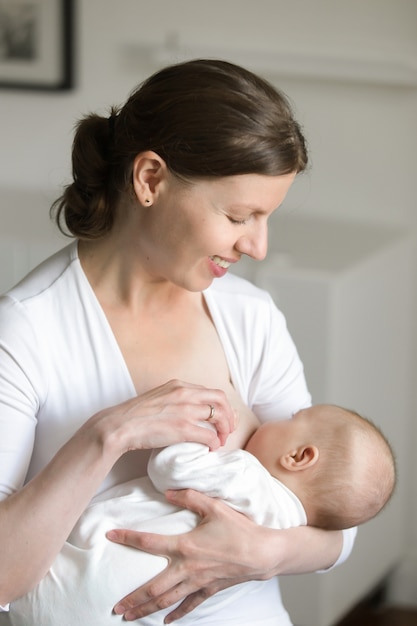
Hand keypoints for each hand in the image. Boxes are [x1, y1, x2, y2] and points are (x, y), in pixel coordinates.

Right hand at [94, 379, 235, 453]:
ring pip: (219, 416)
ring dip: (224, 430)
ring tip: (221, 440)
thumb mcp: (158, 397)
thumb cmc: (135, 415)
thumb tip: (187, 409)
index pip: (210, 392)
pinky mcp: (183, 428)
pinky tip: (211, 448)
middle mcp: (185, 394)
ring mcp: (185, 410)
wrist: (119, 425)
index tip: (221, 417)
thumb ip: (174, 399)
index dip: (220, 406)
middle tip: (228, 429)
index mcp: (179, 385)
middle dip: (229, 415)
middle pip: (220, 400)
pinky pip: (210, 435)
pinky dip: (215, 443)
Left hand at [107, 489, 276, 622]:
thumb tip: (167, 492)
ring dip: (146, 610)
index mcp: (185, 546)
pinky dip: (176, 615)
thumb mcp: (214, 506)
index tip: (110, 535)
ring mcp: (197, 582)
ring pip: (166, 601)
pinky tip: (166, 622)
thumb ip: (189, 497)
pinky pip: (189, 605)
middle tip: (114, 607)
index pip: (149, 543)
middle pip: (153, 588)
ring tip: (129, 617)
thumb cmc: (239, 528)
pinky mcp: (209, 589)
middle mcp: (187, 568)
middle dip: (132, 598)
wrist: (262, 553)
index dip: (128, 538)